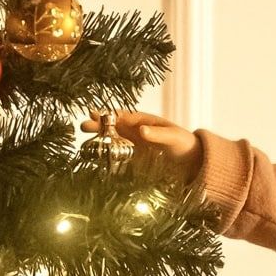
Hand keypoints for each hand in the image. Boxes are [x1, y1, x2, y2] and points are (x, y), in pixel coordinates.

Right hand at [84, 110, 202, 180]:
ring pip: (112, 142)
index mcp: (142, 121)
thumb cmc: (183, 143)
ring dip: (99, 142)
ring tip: (85, 144)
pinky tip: (96, 160)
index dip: (108, 114)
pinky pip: (118, 158)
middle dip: (98, 126)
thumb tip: (141, 130)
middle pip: (112, 127)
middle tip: (83, 126)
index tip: (94, 113)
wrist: (192, 162)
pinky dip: (107, 159)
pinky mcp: (134, 162)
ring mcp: (133, 147)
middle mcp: (134, 132)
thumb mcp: (173, 136)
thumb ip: (158, 134)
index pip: (122, 115)